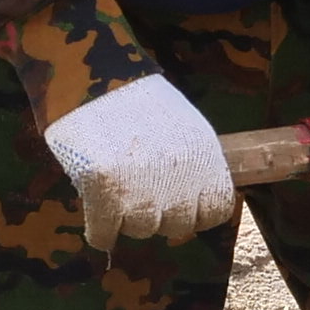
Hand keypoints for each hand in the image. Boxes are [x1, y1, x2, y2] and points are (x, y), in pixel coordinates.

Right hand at [44, 70, 236, 248]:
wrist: (93, 74)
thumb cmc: (135, 97)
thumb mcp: (184, 125)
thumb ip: (193, 163)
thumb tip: (191, 199)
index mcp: (205, 158)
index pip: (215, 211)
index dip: (195, 213)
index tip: (178, 206)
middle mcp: (180, 179)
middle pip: (177, 226)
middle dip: (159, 216)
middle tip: (139, 195)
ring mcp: (143, 189)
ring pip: (141, 230)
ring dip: (127, 220)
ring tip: (115, 193)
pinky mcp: (104, 192)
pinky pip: (104, 235)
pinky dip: (99, 232)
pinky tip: (96, 217)